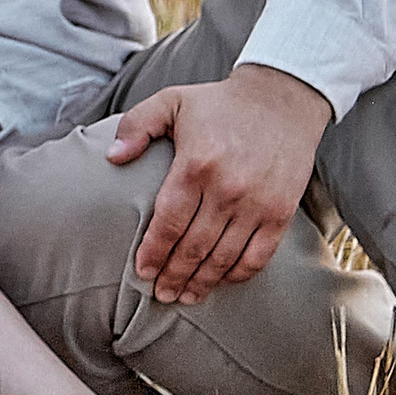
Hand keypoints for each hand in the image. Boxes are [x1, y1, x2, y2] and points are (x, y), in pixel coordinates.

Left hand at [108, 65, 331, 305]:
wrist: (283, 97)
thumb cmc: (219, 103)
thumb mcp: (171, 101)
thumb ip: (136, 126)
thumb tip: (112, 158)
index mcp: (195, 164)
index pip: (168, 222)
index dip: (153, 252)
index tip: (142, 272)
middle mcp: (227, 189)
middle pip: (193, 247)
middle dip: (173, 276)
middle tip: (160, 295)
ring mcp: (257, 204)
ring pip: (224, 258)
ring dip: (202, 283)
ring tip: (185, 297)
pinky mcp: (281, 211)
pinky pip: (258, 256)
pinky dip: (238, 275)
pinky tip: (221, 282)